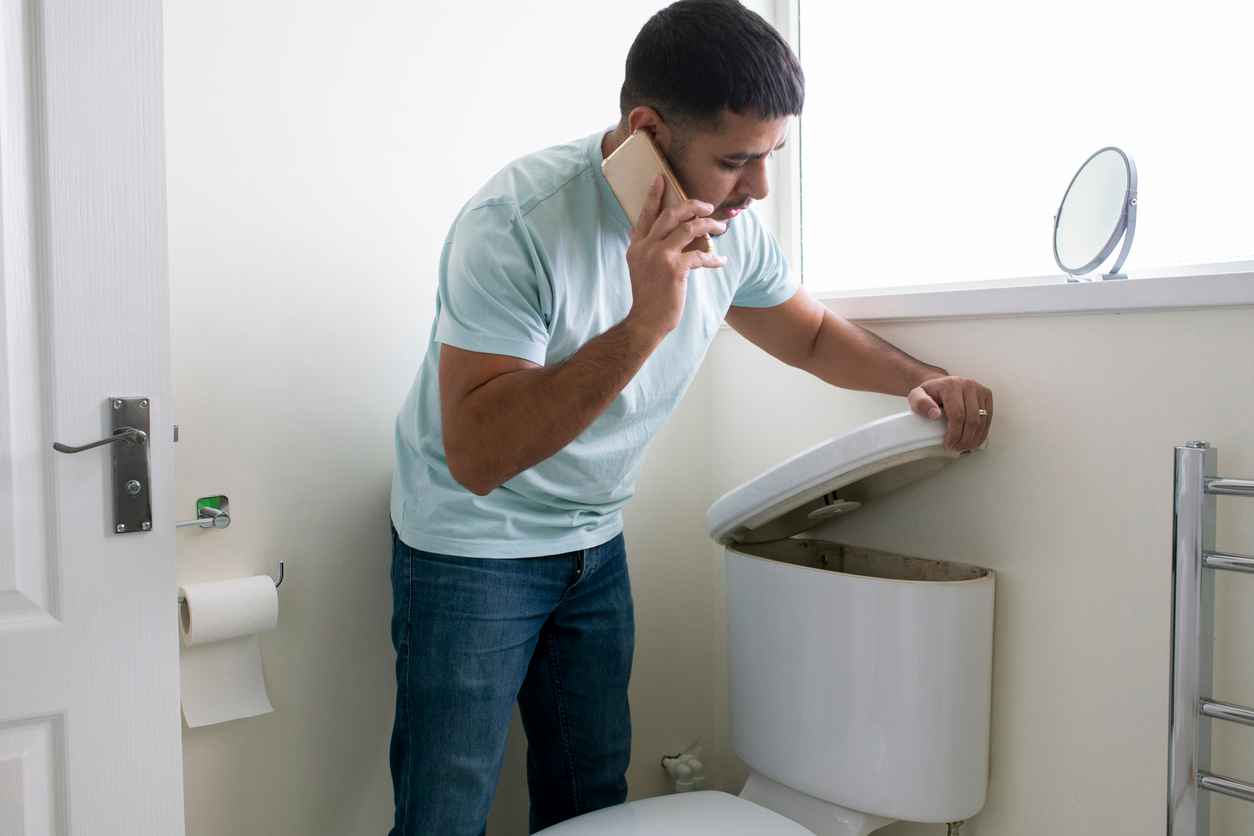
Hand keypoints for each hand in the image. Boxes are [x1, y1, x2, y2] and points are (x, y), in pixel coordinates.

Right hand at [623, 175, 726, 338]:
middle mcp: (646, 247)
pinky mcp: (675, 270)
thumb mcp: (640, 267)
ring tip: (720, 228)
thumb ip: (647, 248)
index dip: (654, 195)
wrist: (645, 321)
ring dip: (708, 226)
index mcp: (637, 246)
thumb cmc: (648, 296)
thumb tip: (655, 232)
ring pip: (689, 229)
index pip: (646, 214)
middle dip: (692, 206)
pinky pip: (700, 255)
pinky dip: (713, 257)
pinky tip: (721, 260)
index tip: (661, 178)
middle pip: (671, 215)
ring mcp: (660, 257)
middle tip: (708, 206)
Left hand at [907, 376, 992, 450]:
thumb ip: (920, 404)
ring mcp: (980, 390)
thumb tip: (935, 414)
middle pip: (972, 419)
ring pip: (982, 420)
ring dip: (974, 438)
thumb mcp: (916, 396)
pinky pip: (988, 418)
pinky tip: (973, 441)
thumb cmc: (930, 393)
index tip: (948, 443)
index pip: (957, 414)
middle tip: (956, 448)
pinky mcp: (987, 396)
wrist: (940, 384)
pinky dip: (982, 433)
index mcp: (952, 385)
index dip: (954, 433)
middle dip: (965, 438)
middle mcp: (968, 385)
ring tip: (964, 447)